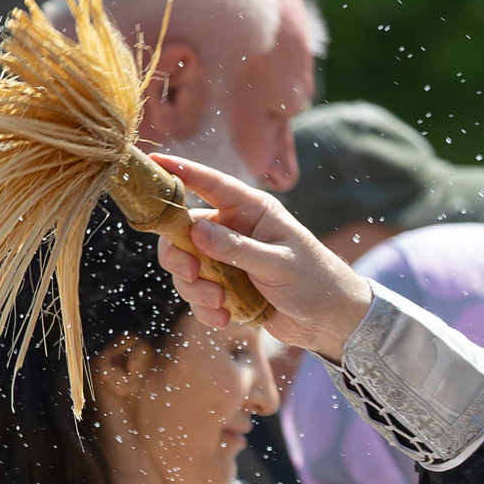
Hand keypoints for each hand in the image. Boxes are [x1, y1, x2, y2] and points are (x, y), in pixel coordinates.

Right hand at [153, 153, 376, 361]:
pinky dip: (205, 309)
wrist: (331, 321)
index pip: (210, 184)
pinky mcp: (226, 288)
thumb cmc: (315, 281)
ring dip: (195, 289)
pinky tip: (224, 320)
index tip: (152, 162)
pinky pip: (198, 294)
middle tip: (190, 274)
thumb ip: (238, 249)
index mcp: (251, 211)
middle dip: (179, 256)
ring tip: (219, 305)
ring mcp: (227, 260)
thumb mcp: (279, 264)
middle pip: (183, 233)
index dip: (179, 172)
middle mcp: (234, 230)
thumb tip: (196, 231)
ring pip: (186, 267)